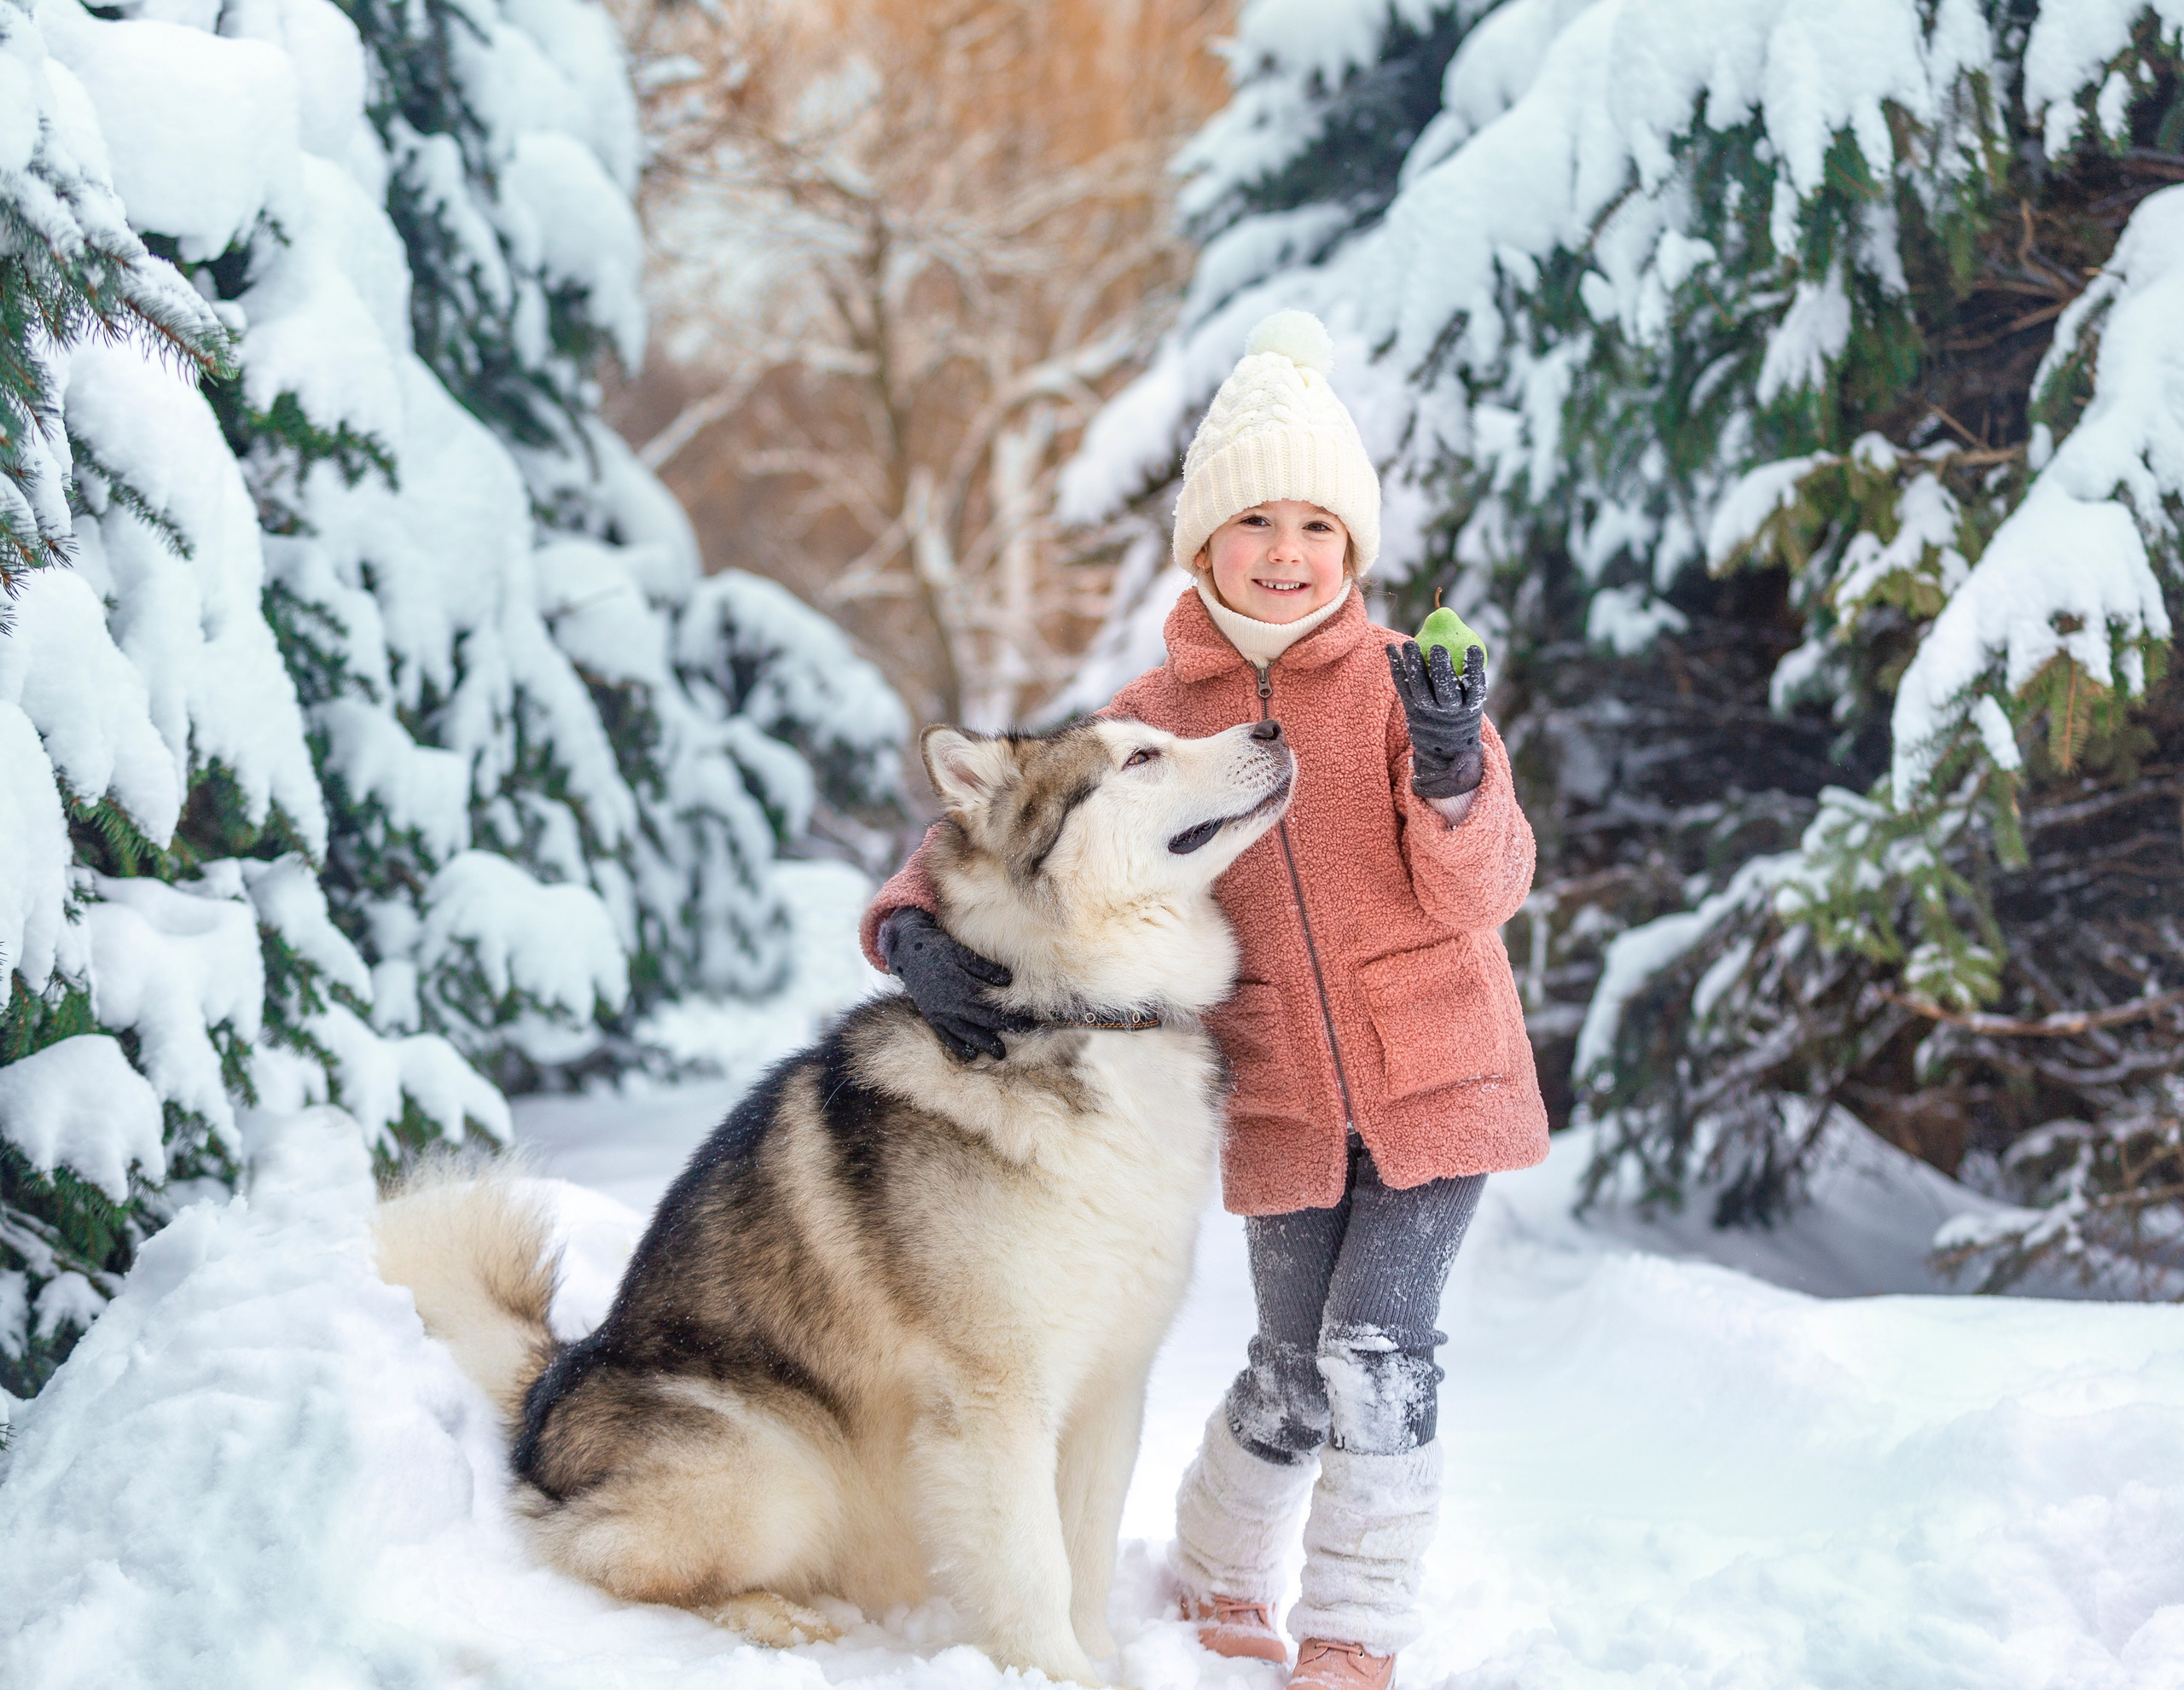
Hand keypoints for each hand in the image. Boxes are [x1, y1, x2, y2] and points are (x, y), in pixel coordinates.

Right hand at [878, 907, 1035, 1061]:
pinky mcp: (932, 1018)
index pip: (989, 1003)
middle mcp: (949, 1002)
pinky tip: (971, 1055)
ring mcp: (939, 1012)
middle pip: (981, 1019)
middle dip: (1004, 1027)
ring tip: (1000, 1054)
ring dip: (984, 1043)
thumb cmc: (937, 949)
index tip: (1027, 1018)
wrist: (907, 953)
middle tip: (1025, 1033)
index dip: (1008, 1012)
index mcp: (959, 984)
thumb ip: (984, 968)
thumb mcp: (961, 952)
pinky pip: (946, 1036)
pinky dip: (958, 1047)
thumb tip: (1008, 980)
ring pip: (965, 1032)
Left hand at [1386, 639, 1486, 799]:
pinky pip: (1402, 688)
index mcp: (1470, 710)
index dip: (1474, 669)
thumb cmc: (1461, 717)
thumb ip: (1471, 682)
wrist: (1444, 751)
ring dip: (1413, 666)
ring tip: (1409, 644)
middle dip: (1441, 670)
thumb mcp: (1472, 706)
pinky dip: (1396, 668)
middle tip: (1438, 648)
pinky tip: (1390, 648)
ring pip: (1420, 690)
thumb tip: (1470, 643)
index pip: (1475, 688)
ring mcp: (1427, 714)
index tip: (1473, 648)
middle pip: (1445, 692)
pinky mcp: (1410, 710)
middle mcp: (1448, 714)